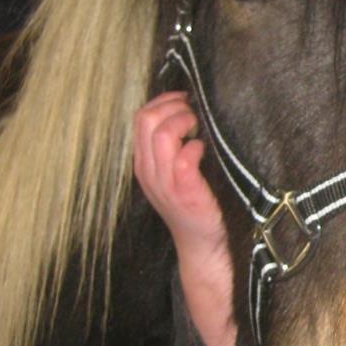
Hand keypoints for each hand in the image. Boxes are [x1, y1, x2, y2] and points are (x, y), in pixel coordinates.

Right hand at [134, 92, 237, 345]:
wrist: (204, 246)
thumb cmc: (197, 205)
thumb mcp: (175, 174)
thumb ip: (174, 146)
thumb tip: (190, 109)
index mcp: (144, 164)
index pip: (140, 117)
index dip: (163, 101)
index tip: (185, 100)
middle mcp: (149, 172)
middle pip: (145, 119)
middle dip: (173, 106)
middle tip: (194, 112)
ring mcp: (165, 183)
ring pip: (161, 134)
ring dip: (184, 122)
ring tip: (199, 129)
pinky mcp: (185, 193)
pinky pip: (184, 158)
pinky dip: (196, 147)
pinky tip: (205, 151)